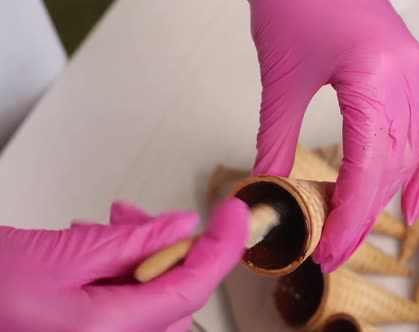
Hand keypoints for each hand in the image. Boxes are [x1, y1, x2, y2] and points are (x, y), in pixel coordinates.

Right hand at [0, 198, 249, 331]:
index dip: (222, 248)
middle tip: (138, 217)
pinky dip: (123, 274)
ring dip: (141, 258)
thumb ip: (131, 241)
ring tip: (106, 227)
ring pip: (154, 298)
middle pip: (175, 294)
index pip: (191, 288)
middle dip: (167, 249)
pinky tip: (96, 248)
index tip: (234, 215)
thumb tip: (183, 228)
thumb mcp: (62, 252)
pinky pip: (130, 306)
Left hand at [250, 0, 418, 271]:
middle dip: (362, 216)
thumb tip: (266, 191)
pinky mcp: (412, 73)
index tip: (327, 250)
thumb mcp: (281, 80)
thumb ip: (276, 142)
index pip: (369, 168)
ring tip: (358, 230)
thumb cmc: (294, 1)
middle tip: (333, 250)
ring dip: (385, 198)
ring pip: (411, 154)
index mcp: (375, 77)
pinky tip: (414, 202)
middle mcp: (407, 78)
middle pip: (393, 167)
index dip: (349, 217)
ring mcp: (416, 74)